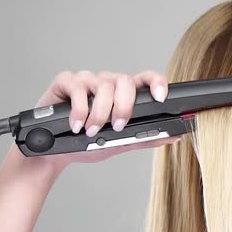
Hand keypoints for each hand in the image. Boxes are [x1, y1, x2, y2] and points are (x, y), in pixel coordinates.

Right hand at [29, 70, 180, 169]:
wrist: (55, 153)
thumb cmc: (88, 143)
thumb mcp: (121, 142)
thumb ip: (147, 138)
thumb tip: (175, 135)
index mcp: (124, 94)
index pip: (146, 79)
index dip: (156, 83)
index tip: (161, 97)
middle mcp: (107, 83)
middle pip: (124, 80)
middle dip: (124, 106)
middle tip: (117, 126)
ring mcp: (87, 80)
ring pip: (103, 85)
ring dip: (100, 113)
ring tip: (92, 130)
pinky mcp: (66, 81)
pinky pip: (78, 88)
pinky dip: (79, 110)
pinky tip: (76, 125)